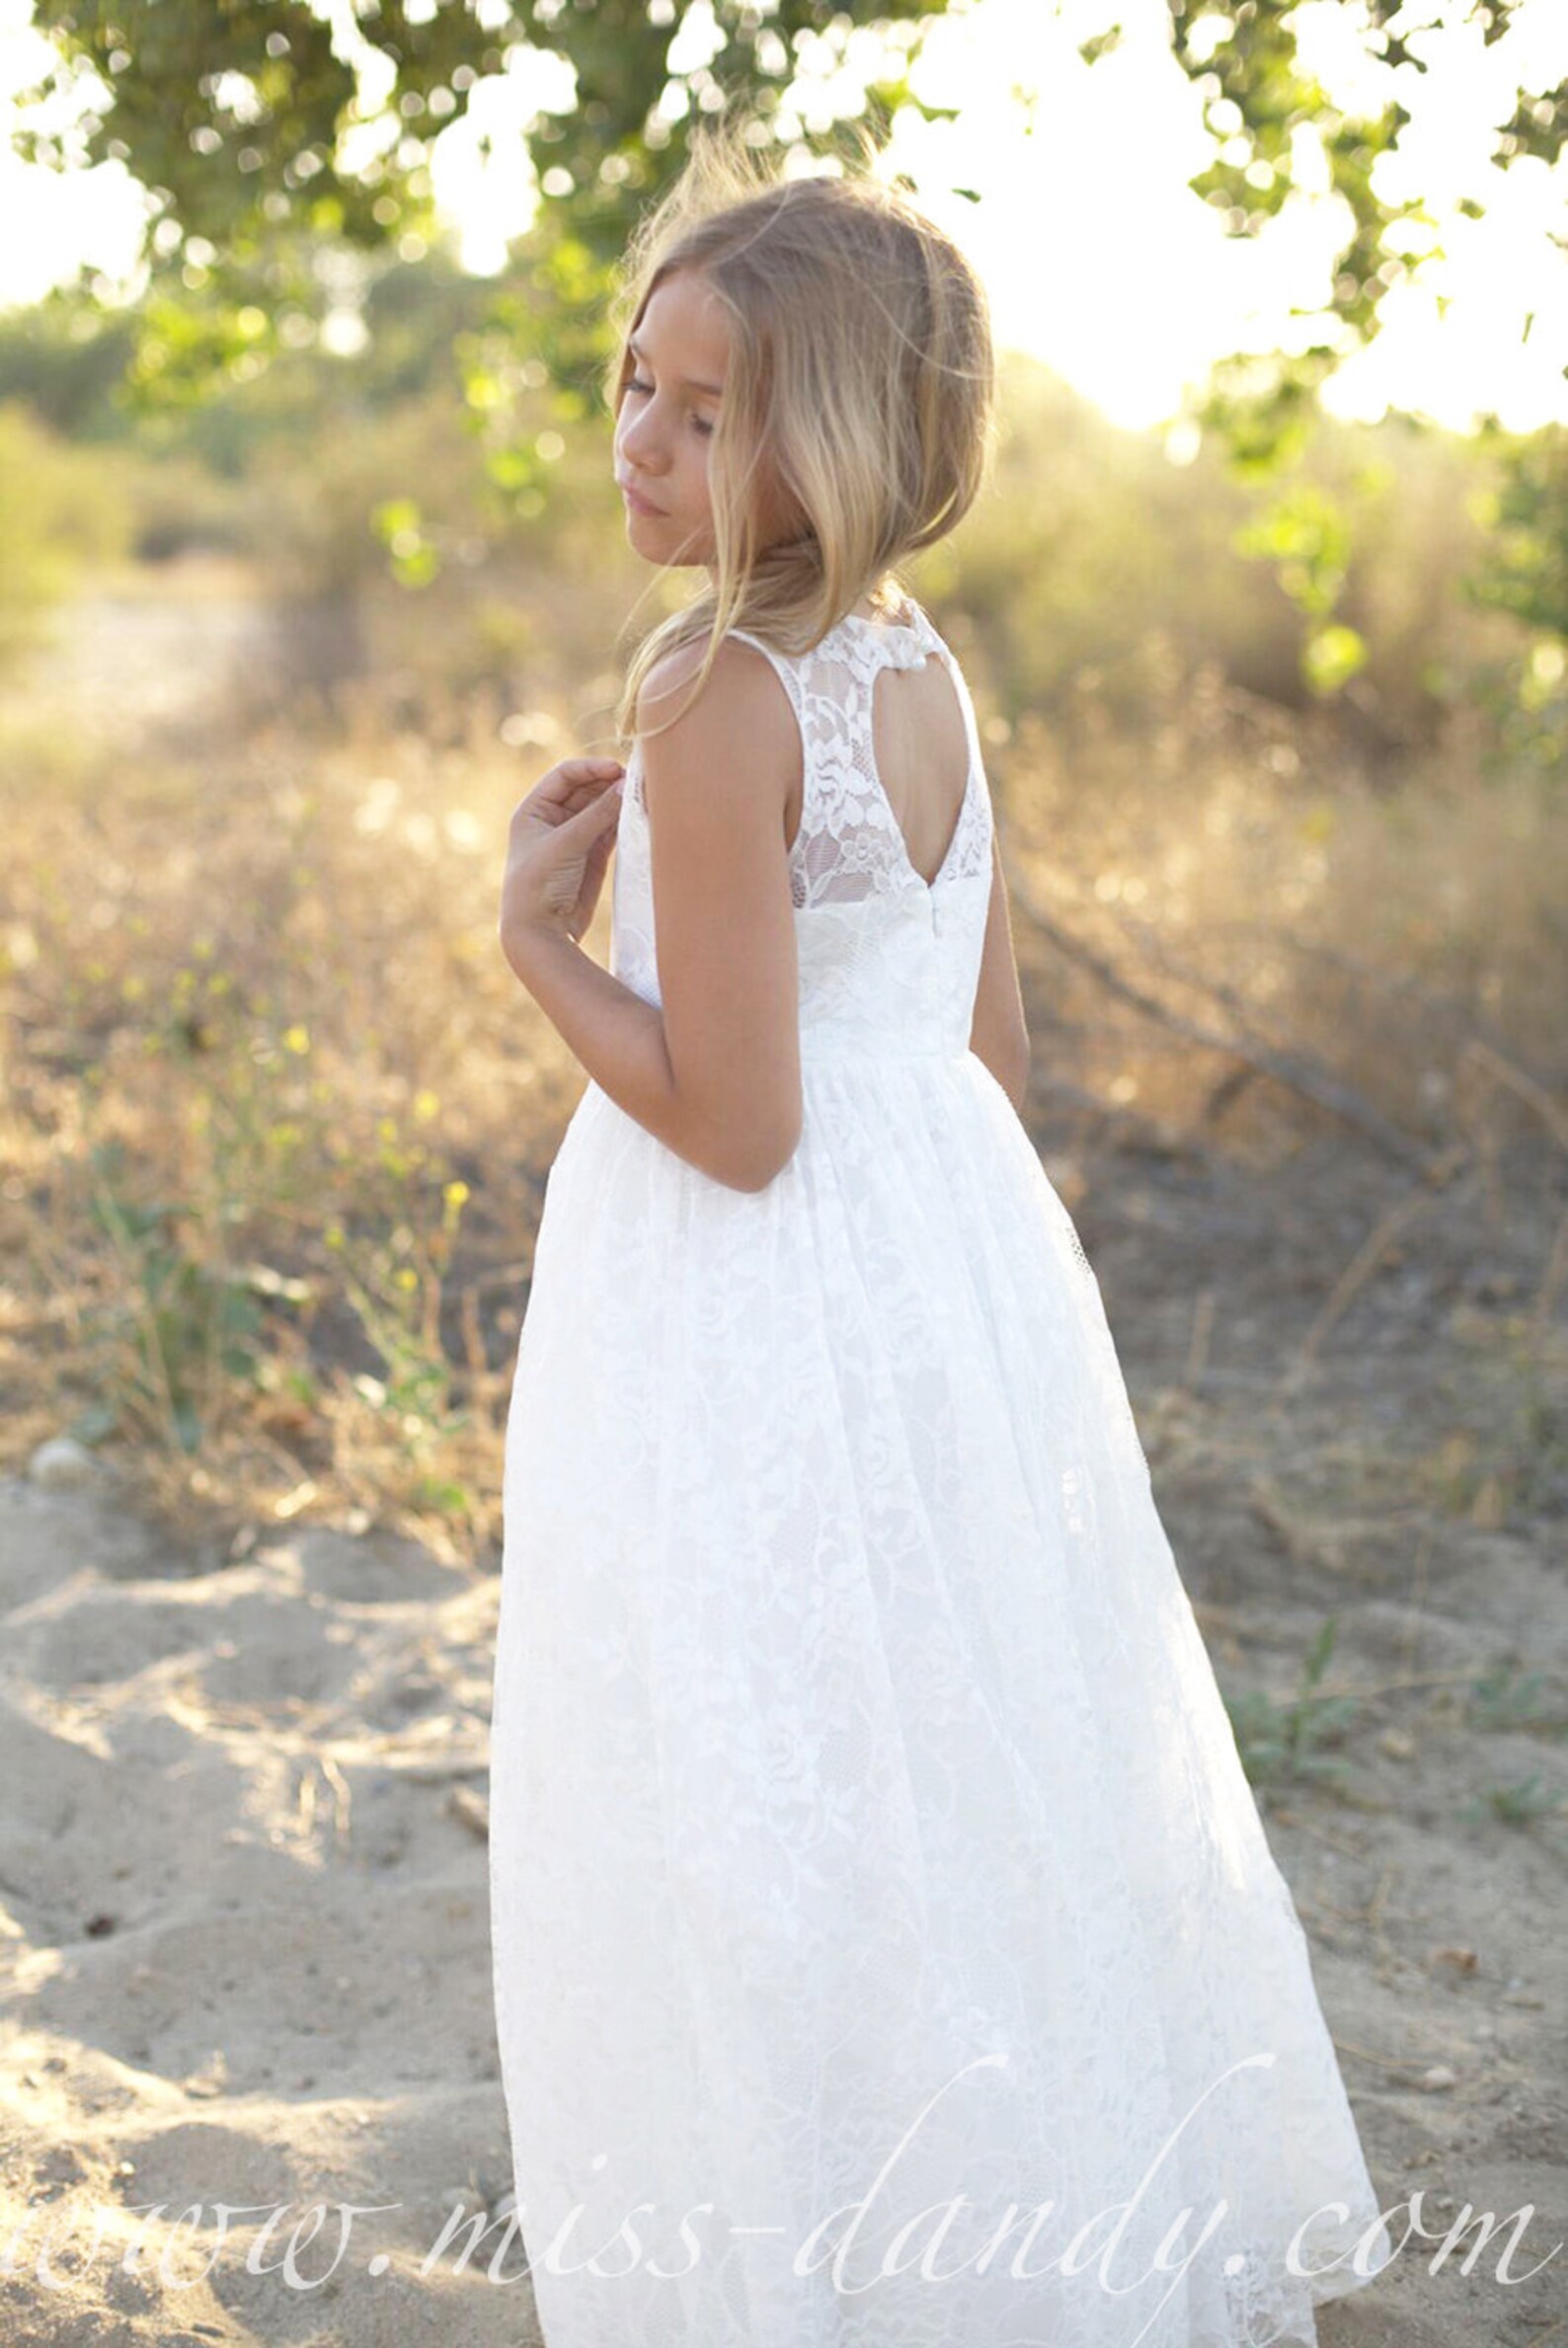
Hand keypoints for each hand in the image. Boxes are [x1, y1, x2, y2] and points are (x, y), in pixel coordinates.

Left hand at [499, 755, 624, 966]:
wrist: (540, 932)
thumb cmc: (538, 884)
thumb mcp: (566, 843)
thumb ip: (598, 814)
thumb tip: (627, 785)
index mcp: (534, 810)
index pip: (564, 776)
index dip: (591, 768)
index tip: (617, 769)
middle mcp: (553, 821)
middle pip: (586, 789)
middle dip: (609, 783)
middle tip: (636, 781)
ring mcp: (574, 839)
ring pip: (601, 809)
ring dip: (619, 802)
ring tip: (642, 796)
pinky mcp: (592, 857)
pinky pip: (610, 831)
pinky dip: (623, 823)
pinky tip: (638, 817)